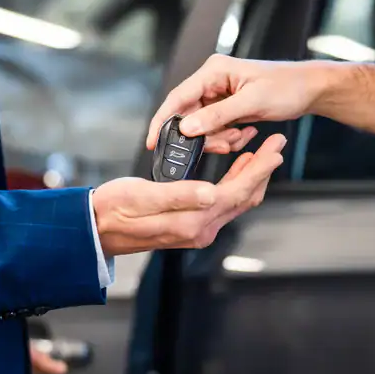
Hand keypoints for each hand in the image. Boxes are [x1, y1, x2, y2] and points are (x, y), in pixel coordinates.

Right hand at [93, 132, 285, 256]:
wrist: (97, 229)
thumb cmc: (115, 210)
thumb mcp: (144, 196)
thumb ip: (180, 196)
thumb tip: (212, 192)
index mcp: (194, 222)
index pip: (238, 192)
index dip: (260, 168)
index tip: (274, 148)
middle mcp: (201, 229)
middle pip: (245, 197)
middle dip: (263, 169)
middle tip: (276, 144)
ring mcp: (198, 229)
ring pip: (237, 200)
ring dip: (252, 175)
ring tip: (262, 151)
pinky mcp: (191, 225)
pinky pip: (224, 203)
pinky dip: (236, 182)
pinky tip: (237, 166)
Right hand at [147, 55, 325, 153]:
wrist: (309, 90)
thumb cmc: (286, 87)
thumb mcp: (251, 103)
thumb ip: (217, 116)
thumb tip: (187, 128)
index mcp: (213, 71)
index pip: (178, 97)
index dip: (163, 120)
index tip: (153, 141)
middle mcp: (212, 82)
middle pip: (190, 116)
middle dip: (205, 136)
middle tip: (224, 144)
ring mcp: (220, 96)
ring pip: (204, 127)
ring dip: (220, 138)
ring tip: (242, 135)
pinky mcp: (228, 108)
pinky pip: (217, 129)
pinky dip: (229, 137)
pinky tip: (246, 132)